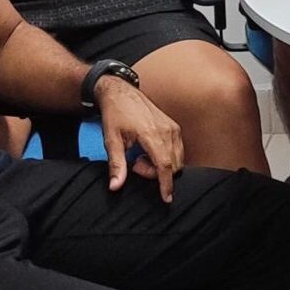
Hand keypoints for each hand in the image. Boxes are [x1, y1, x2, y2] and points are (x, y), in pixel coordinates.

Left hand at [95, 78, 183, 200]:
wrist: (121, 92)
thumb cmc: (115, 114)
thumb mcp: (111, 140)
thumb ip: (116, 164)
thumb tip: (115, 186)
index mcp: (151, 134)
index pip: (165, 165)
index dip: (166, 184)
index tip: (166, 198)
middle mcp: (167, 130)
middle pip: (173, 165)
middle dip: (157, 173)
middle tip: (136, 165)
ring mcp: (173, 127)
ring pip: (178, 158)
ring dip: (162, 165)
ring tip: (141, 157)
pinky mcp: (174, 126)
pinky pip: (178, 149)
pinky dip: (167, 157)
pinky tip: (149, 152)